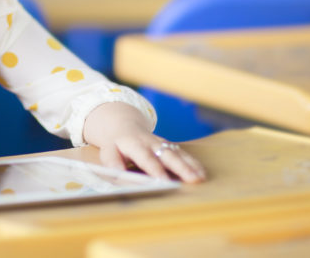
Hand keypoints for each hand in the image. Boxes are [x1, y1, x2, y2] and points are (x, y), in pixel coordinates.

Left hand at [82, 102, 205, 182]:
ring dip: (190, 166)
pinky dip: (193, 164)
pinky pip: (183, 154)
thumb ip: (113, 164)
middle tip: (192, 180)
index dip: (155, 169)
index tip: (164, 181)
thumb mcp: (108, 153)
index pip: (145, 157)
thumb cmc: (116, 146)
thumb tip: (118, 175)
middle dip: (181, 167)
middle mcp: (150, 142)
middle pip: (167, 155)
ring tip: (201, 178)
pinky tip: (201, 174)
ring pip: (178, 154)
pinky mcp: (169, 146)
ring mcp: (162, 143)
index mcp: (134, 144)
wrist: (123, 127)